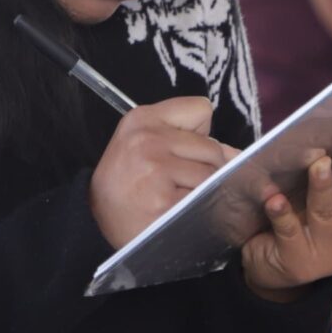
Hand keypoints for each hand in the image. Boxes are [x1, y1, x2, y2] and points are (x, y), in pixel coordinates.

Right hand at [91, 96, 235, 248]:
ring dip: (203, 192)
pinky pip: (206, 199)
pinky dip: (200, 210)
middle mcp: (147, 139)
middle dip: (207, 169)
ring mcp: (156, 169)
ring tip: (177, 200)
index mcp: (142, 119)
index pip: (201, 109)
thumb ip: (187, 139)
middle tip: (179, 185)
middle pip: (213, 147)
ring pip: (212, 175)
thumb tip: (237, 154)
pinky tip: (179, 214)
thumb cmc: (126, 185)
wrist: (95, 223)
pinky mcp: (165, 200)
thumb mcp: (144, 146)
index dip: (199, 134)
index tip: (182, 153)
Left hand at [240, 124, 331, 299]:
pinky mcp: (298, 263)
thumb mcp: (324, 192)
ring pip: (325, 213)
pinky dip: (282, 215)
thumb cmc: (302, 218)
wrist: (271, 263)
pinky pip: (289, 233)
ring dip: (321, 187)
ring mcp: (329, 254)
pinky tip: (275, 199)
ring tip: (317, 163)